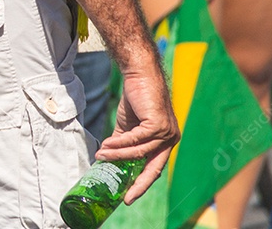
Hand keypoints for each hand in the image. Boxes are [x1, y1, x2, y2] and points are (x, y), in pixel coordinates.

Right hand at [97, 65, 179, 203]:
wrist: (140, 75)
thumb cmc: (136, 98)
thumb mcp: (130, 125)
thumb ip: (124, 142)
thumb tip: (108, 157)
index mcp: (166, 142)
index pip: (154, 167)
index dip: (141, 182)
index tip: (128, 196)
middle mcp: (170, 139)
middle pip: (153, 168)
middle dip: (139, 184)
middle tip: (125, 197)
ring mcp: (166, 132)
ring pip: (140, 152)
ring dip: (118, 156)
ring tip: (101, 156)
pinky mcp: (158, 124)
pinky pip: (136, 139)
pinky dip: (120, 144)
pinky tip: (107, 145)